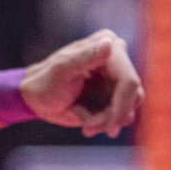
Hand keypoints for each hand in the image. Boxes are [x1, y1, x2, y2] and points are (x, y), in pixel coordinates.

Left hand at [20, 30, 142, 138]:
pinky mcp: (113, 96)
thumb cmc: (45, 81)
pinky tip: (86, 123)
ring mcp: (116, 79)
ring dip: (107, 121)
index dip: (122, 105)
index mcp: (105, 44)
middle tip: (88, 125)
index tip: (110, 124)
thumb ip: (86, 57)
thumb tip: (109, 43)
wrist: (37, 99)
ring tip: (85, 123)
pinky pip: (120, 116)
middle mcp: (116, 59)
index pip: (128, 79)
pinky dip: (104, 124)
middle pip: (133, 96)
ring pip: (129, 109)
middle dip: (112, 115)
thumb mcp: (63, 69)